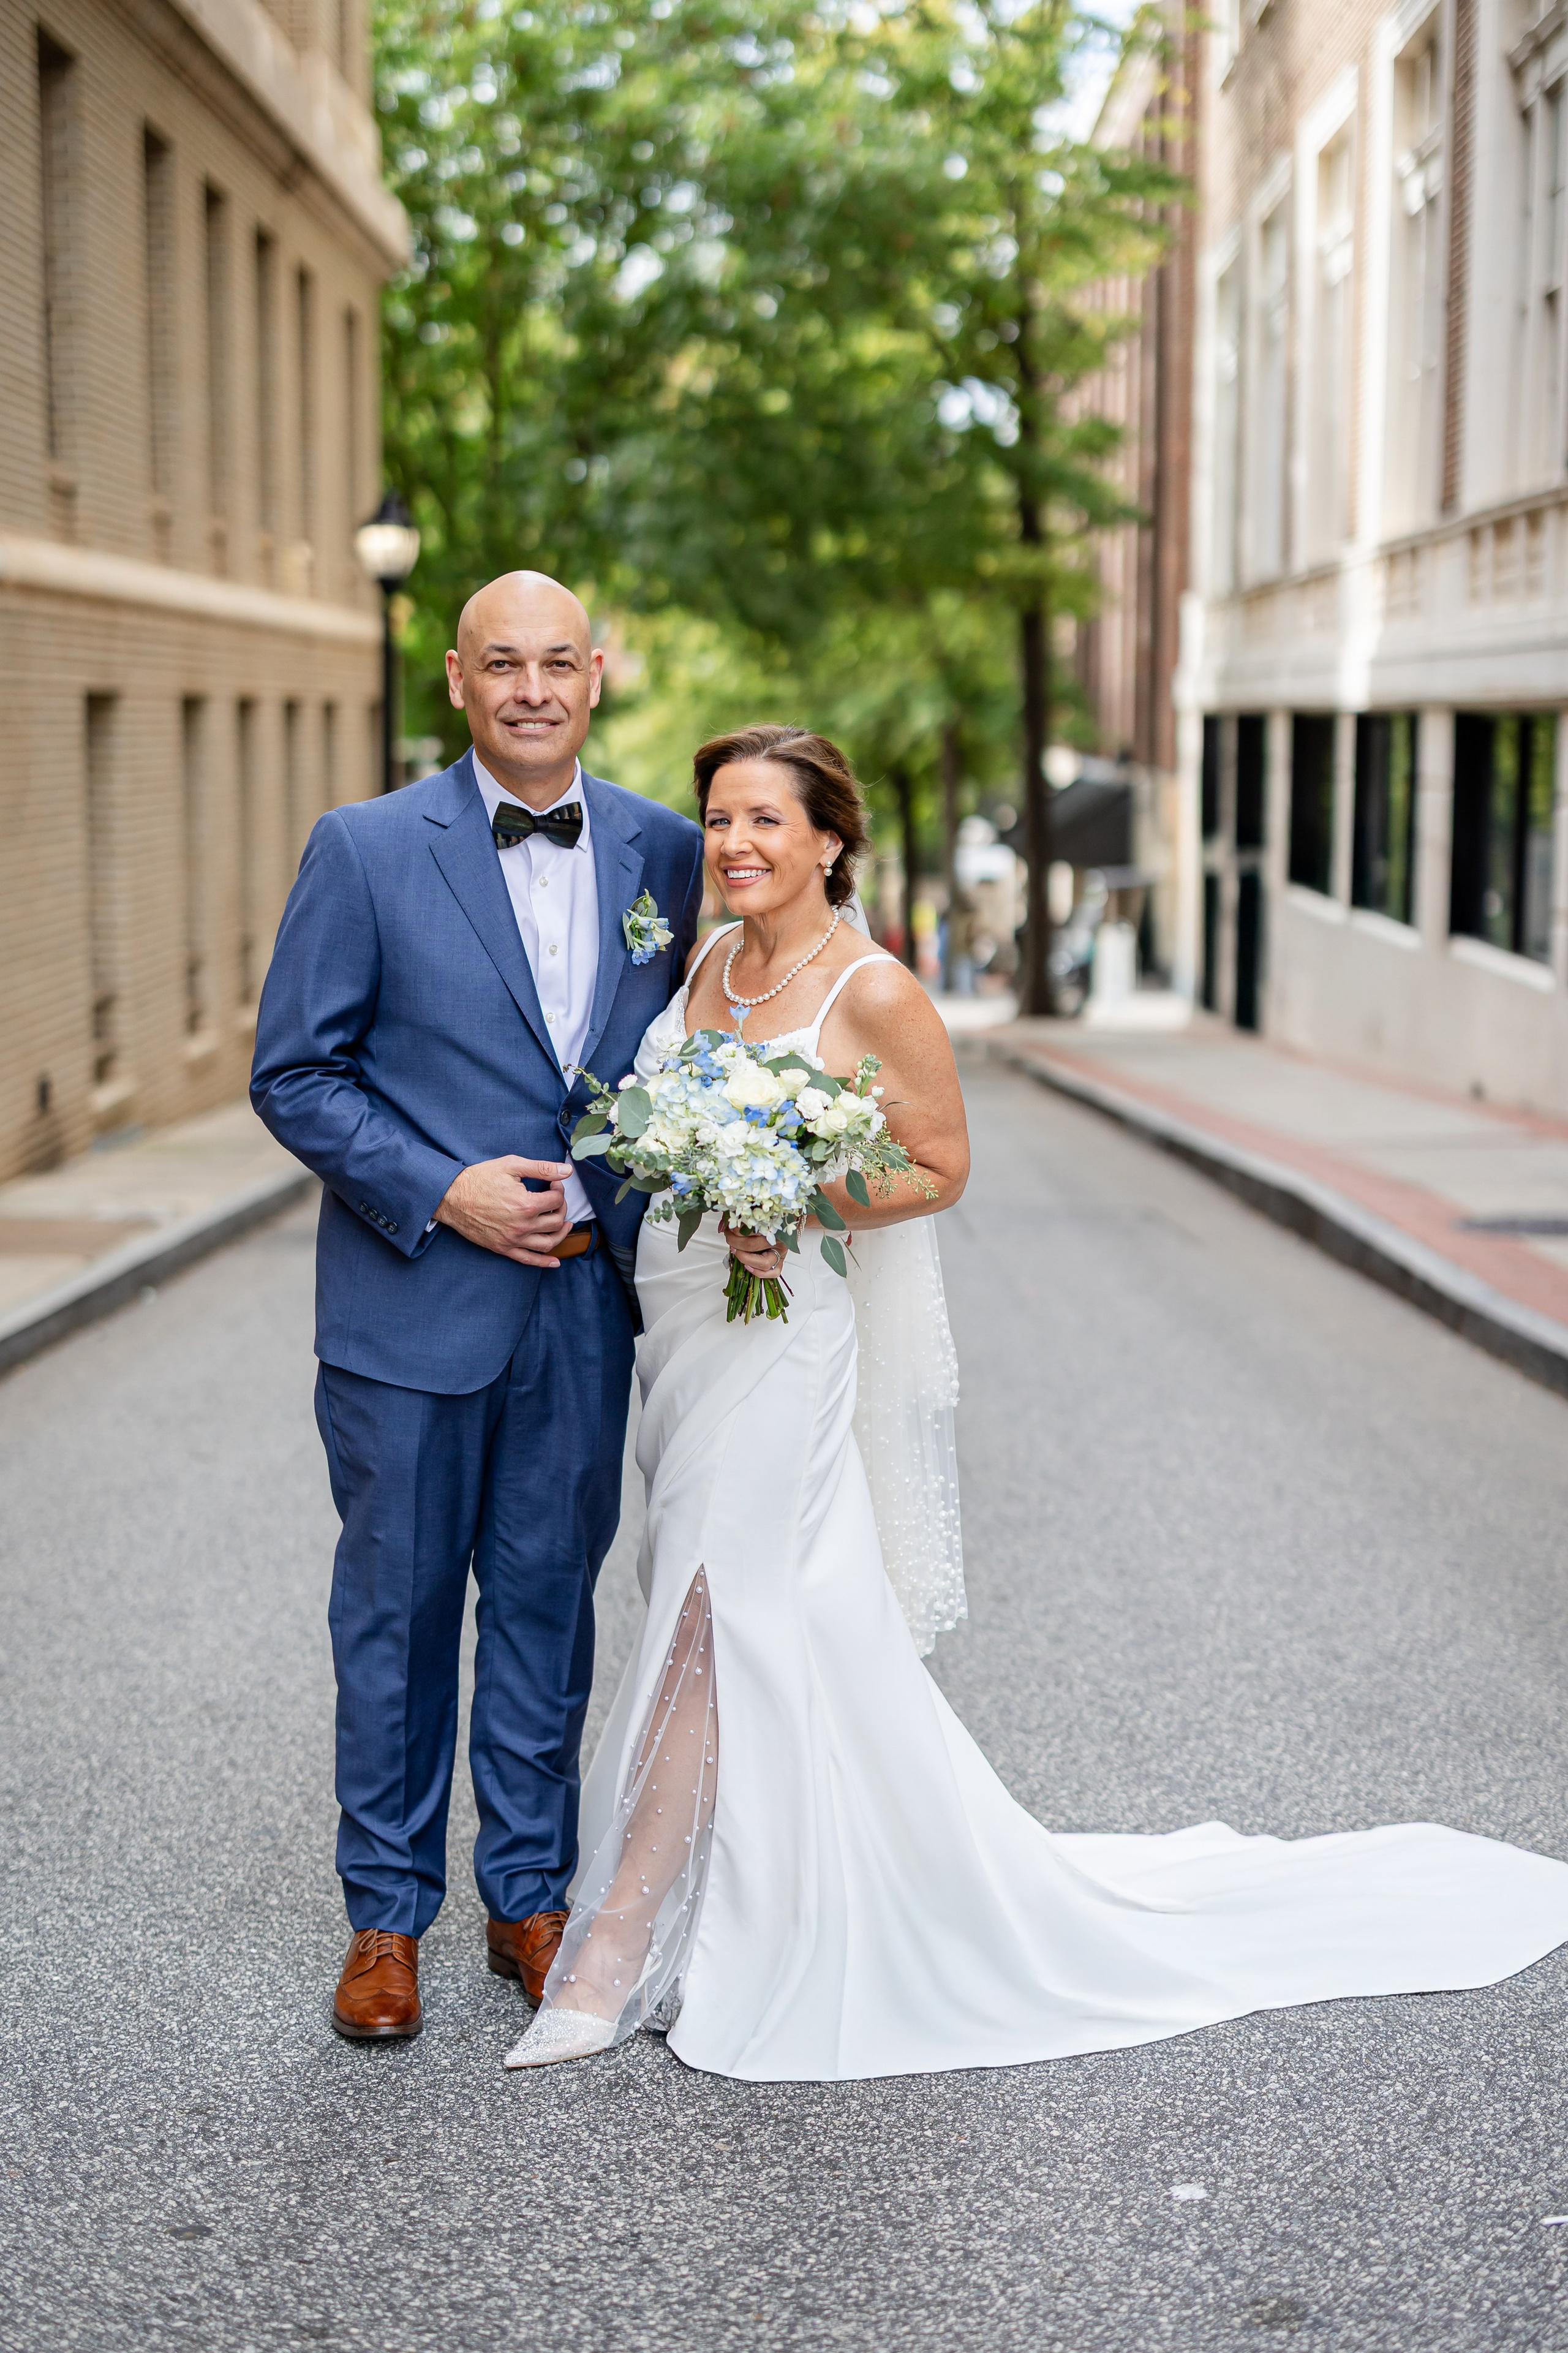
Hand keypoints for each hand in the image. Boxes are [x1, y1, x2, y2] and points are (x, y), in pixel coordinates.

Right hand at [436, 1156, 574, 1267]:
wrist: (451, 1196)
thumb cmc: (479, 1178)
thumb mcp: (511, 1165)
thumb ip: (542, 1168)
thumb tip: (567, 1170)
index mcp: (526, 1204)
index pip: (556, 1200)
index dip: (559, 1190)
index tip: (553, 1185)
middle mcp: (521, 1225)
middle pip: (556, 1221)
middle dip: (561, 1208)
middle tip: (555, 1200)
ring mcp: (512, 1239)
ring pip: (548, 1243)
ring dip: (561, 1234)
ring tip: (565, 1225)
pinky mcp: (503, 1248)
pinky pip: (528, 1260)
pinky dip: (544, 1262)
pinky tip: (555, 1262)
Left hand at [719, 1218, 786, 1279]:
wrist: (786, 1224)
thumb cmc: (769, 1221)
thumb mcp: (756, 1217)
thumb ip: (740, 1221)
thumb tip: (722, 1227)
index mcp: (774, 1226)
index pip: (753, 1229)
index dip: (737, 1230)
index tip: (730, 1227)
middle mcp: (778, 1241)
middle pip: (753, 1245)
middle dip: (735, 1243)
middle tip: (729, 1238)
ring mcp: (780, 1253)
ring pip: (763, 1263)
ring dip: (744, 1258)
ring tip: (736, 1251)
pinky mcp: (780, 1263)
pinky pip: (773, 1273)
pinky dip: (758, 1272)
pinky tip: (747, 1266)